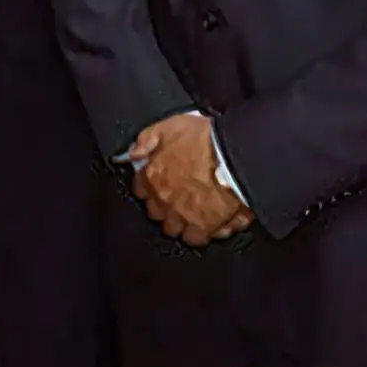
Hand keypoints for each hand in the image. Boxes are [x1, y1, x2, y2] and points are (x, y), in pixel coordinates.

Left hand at [126, 113, 252, 246]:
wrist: (233, 155)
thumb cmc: (203, 139)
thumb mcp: (167, 127)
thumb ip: (146, 140)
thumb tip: (133, 153)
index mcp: (152, 176)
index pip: (140, 190)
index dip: (150, 187)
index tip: (158, 184)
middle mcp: (163, 199)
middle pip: (155, 212)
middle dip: (163, 207)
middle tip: (177, 200)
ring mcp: (181, 215)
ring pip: (173, 228)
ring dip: (179, 222)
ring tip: (191, 215)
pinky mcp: (202, 227)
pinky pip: (195, 239)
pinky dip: (199, 233)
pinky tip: (206, 225)